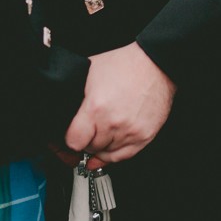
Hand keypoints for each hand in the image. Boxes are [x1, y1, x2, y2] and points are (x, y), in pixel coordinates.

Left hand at [64, 42, 175, 162]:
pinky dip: (114, 154)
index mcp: (96, 107)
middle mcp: (113, 123)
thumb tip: (65, 106)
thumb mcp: (90, 72)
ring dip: (101, 146)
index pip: (74, 141)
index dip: (71, 137)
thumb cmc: (124, 64)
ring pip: (106, 155)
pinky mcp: (144, 136)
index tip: (72, 133)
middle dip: (86, 139)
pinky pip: (124, 156)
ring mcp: (130, 132)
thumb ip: (77, 94)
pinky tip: (109, 147)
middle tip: (88, 129)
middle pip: (90, 148)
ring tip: (101, 131)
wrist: (154, 64)